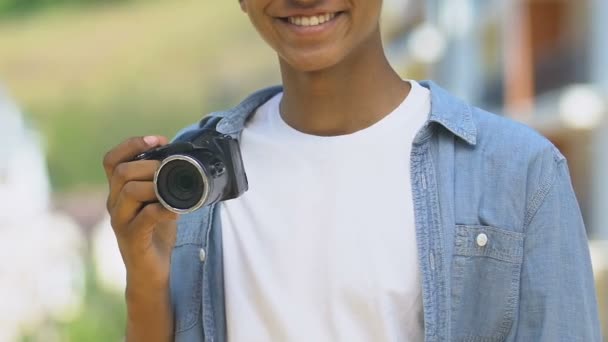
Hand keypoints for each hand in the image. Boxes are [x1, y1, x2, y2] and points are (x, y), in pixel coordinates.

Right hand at [103, 135, 177, 293]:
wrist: (151, 272)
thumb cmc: (155, 234)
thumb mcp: (159, 201)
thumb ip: (163, 183)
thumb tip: (182, 160)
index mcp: (119, 191)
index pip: (111, 160)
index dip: (132, 144)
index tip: (158, 140)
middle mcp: (115, 203)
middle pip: (120, 171)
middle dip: (147, 164)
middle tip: (168, 169)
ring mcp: (121, 221)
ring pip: (129, 190)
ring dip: (155, 184)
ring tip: (172, 189)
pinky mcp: (132, 239)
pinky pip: (145, 217)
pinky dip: (163, 209)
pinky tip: (175, 209)